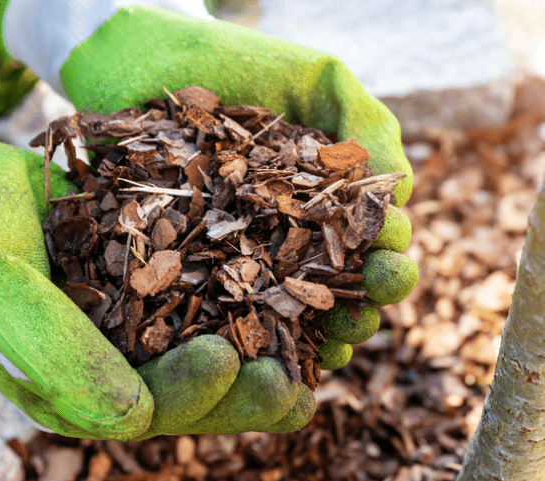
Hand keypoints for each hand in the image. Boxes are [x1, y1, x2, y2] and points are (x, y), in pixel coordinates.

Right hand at [0, 72, 311, 438]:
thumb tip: (133, 419)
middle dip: (241, 398)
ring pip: (202, 372)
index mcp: (63, 389)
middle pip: (185, 404)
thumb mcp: (5, 282)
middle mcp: (100, 374)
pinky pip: (203, 324)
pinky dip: (248, 323)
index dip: (191, 394)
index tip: (228, 356)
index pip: (139, 413)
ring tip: (309, 364)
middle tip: (290, 380)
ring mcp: (125, 340)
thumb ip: (58, 352)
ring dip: (257, 373)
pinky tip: (294, 314)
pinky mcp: (147, 301)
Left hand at [2, 2, 418, 429]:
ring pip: (294, 318)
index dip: (388, 259)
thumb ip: (367, 123)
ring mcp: (243, 261)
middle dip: (363, 307)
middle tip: (364, 312)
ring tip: (329, 347)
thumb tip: (402, 192)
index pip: (374, 243)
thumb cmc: (237, 64)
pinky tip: (269, 358)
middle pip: (342, 290)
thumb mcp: (317, 79)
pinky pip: (226, 321)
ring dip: (319, 340)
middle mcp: (294, 239)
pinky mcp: (189, 276)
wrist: (142, 58)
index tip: (387, 260)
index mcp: (331, 202)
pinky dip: (253, 344)